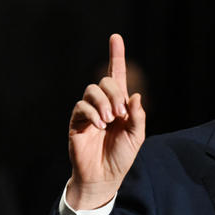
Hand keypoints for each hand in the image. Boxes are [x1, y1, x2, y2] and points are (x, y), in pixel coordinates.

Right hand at [66, 34, 145, 209]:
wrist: (104, 176)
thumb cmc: (122, 156)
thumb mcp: (137, 136)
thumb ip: (138, 116)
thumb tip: (135, 96)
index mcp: (121, 105)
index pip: (118, 75)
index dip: (117, 56)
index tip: (116, 37)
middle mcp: (104, 104)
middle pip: (105, 81)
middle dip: (115, 94)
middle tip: (120, 114)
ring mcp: (89, 112)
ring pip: (91, 90)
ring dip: (104, 103)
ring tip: (109, 121)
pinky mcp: (76, 121)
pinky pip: (81, 106)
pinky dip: (92, 113)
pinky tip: (99, 125)